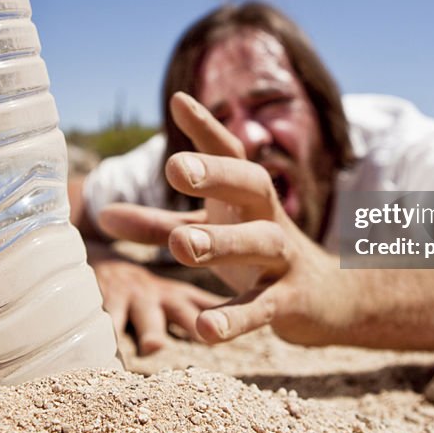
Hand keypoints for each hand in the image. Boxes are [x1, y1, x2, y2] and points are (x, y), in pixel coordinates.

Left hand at [100, 92, 356, 345]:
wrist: (329, 300)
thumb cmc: (257, 257)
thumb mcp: (209, 236)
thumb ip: (159, 227)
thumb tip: (103, 215)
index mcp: (246, 196)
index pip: (230, 153)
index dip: (206, 128)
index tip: (178, 101)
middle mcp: (269, 217)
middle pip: (252, 185)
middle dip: (217, 174)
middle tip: (175, 167)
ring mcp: (285, 258)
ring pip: (261, 241)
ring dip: (224, 242)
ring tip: (181, 245)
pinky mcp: (292, 301)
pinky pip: (264, 308)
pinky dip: (236, 318)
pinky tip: (204, 331)